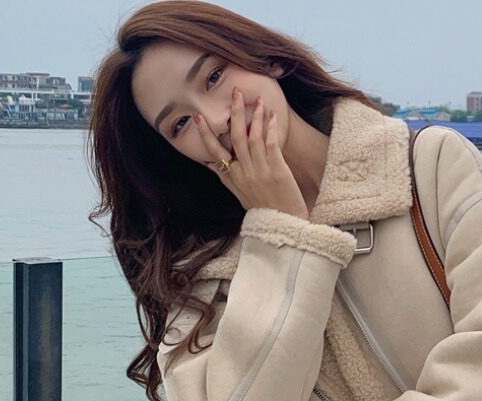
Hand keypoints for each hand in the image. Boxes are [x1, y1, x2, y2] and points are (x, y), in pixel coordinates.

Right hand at [197, 89, 309, 220]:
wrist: (283, 226)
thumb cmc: (263, 211)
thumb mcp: (239, 196)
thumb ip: (225, 178)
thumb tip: (208, 165)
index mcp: (233, 179)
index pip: (214, 153)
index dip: (206, 135)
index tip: (197, 118)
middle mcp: (244, 173)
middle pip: (235, 138)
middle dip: (234, 113)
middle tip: (235, 92)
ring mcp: (260, 171)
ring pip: (253, 138)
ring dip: (254, 116)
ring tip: (257, 100)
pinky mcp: (277, 171)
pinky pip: (271, 145)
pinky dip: (270, 129)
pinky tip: (271, 116)